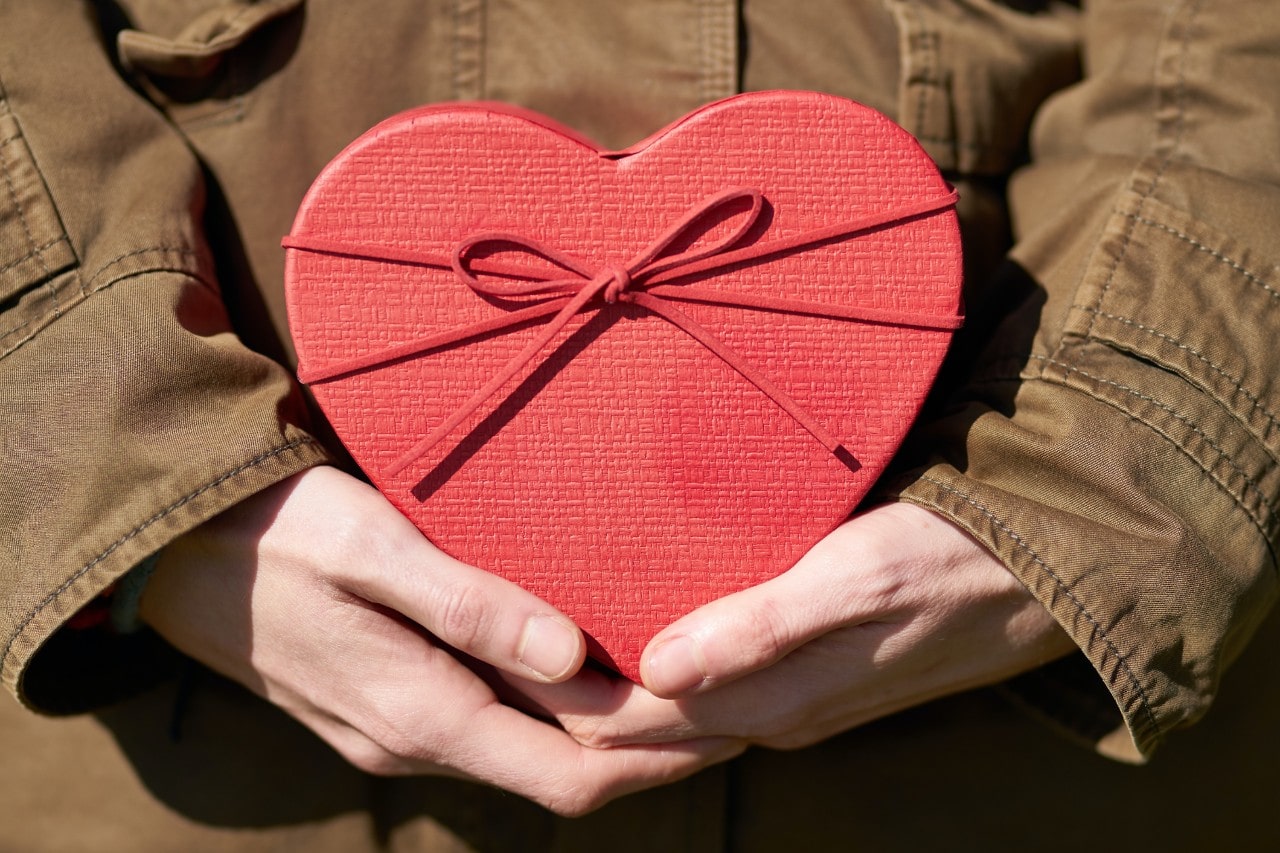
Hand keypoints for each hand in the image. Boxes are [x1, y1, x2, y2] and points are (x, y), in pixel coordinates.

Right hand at [139, 466, 743, 814]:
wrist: (172, 548)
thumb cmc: (274, 532)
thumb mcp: (373, 549)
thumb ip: (471, 605)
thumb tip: (573, 656)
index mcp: (422, 713)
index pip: (570, 774)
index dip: (659, 759)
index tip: (731, 721)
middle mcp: (415, 742)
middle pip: (560, 772)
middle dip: (651, 750)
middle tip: (732, 704)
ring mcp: (396, 730)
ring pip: (528, 753)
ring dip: (607, 733)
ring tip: (679, 684)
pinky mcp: (386, 704)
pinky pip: (493, 728)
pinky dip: (555, 713)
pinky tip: (586, 669)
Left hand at [509, 502, 1075, 749]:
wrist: (1042, 575)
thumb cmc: (952, 561)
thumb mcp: (858, 580)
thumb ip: (760, 627)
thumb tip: (656, 672)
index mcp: (772, 700)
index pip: (629, 722)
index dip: (556, 697)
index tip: (490, 656)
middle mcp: (771, 714)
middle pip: (638, 729)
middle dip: (564, 701)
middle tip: (490, 649)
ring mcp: (789, 700)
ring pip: (669, 715)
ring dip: (605, 691)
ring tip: (538, 646)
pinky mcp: (804, 673)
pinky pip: (707, 687)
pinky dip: (654, 673)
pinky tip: (630, 636)